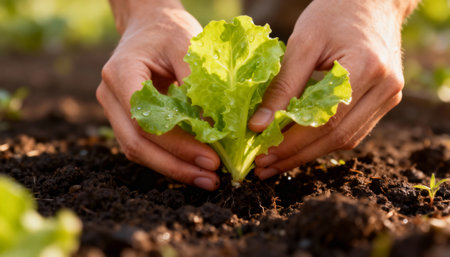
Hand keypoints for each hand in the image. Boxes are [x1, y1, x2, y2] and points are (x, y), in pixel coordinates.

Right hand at [97, 1, 220, 189]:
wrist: (149, 25)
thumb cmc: (168, 31)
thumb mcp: (187, 45)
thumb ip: (197, 83)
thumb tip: (214, 129)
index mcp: (121, 73)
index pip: (144, 120)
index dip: (177, 144)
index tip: (210, 158)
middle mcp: (110, 95)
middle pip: (137, 143)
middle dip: (176, 165)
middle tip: (211, 178)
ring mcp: (114, 109)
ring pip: (137, 150)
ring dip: (172, 168)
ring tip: (206, 179)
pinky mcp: (125, 118)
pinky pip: (143, 145)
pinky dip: (168, 159)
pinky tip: (192, 167)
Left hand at [248, 0, 417, 178]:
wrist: (371, 0)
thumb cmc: (334, 13)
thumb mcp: (303, 42)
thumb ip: (283, 85)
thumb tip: (259, 125)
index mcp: (367, 68)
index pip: (326, 121)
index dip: (292, 143)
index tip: (263, 155)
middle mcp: (385, 88)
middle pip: (337, 137)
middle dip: (297, 156)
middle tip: (264, 168)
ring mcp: (389, 96)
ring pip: (346, 140)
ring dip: (309, 153)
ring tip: (276, 161)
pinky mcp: (384, 100)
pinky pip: (353, 130)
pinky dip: (324, 141)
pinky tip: (299, 145)